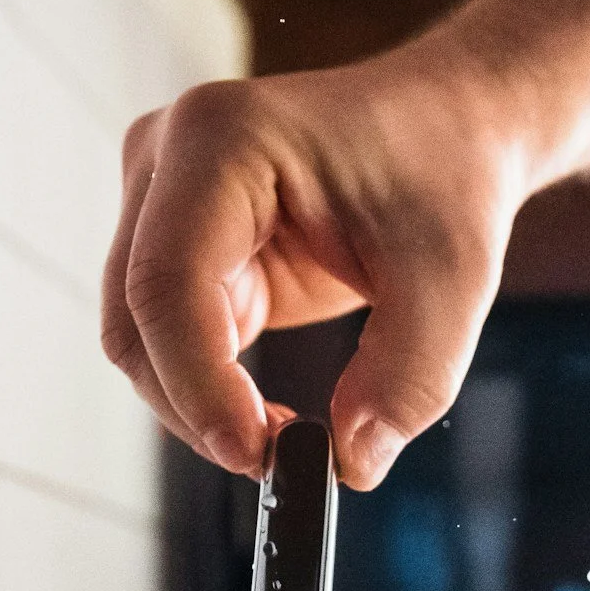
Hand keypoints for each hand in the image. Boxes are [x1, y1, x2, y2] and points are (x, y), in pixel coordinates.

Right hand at [100, 37, 530, 490]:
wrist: (449, 128)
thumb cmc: (445, 173)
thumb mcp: (453, 280)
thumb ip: (409, 378)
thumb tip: (351, 462)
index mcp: (223, 138)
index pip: (168, 281)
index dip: (197, 382)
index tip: (257, 452)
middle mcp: (169, 158)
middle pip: (135, 318)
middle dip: (195, 406)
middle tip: (277, 461)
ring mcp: (162, 200)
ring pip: (140, 339)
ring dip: (199, 404)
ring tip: (286, 436)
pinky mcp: (180, 245)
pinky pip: (170, 340)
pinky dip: (210, 390)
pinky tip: (270, 413)